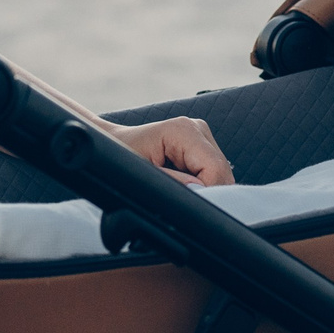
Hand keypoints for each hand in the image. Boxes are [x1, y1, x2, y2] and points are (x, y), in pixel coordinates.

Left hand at [102, 115, 233, 186]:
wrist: (111, 143)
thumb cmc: (120, 156)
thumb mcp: (143, 175)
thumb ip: (173, 183)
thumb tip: (201, 191)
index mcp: (183, 131)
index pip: (215, 169)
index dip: (208, 192)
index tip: (189, 204)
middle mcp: (197, 128)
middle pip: (222, 172)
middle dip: (208, 191)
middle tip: (180, 199)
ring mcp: (201, 134)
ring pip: (221, 173)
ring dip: (204, 187)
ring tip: (176, 187)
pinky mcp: (201, 143)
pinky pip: (213, 171)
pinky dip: (202, 183)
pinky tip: (182, 182)